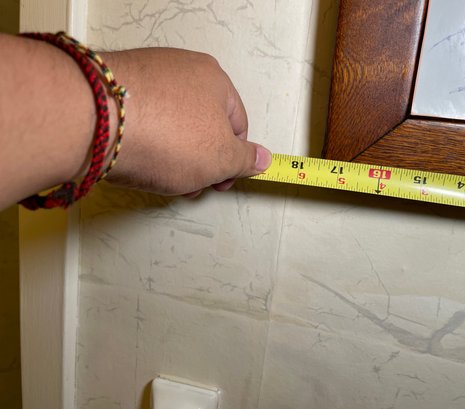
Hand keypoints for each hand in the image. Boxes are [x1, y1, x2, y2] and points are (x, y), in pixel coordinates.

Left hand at [102, 48, 270, 196]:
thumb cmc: (163, 135)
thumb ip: (246, 159)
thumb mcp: (221, 159)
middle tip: (190, 183)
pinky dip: (145, 141)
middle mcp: (180, 69)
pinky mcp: (114, 88)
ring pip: (171, 124)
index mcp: (214, 79)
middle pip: (202, 125)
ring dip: (172, 154)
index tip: (220, 181)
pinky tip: (137, 158)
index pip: (237, 126)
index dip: (232, 161)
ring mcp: (145, 76)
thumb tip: (261, 158)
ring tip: (159, 174)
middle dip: (200, 160)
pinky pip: (142, 120)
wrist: (95, 121)